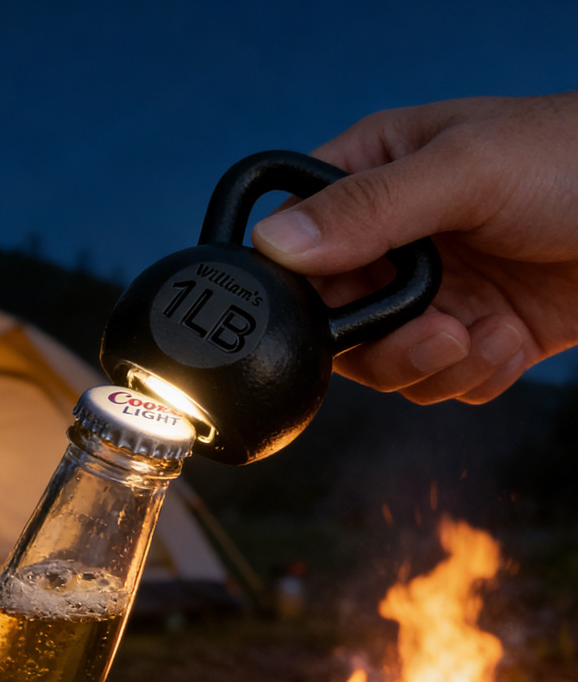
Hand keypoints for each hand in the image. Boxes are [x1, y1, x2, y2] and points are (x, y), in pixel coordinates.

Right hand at [252, 93, 577, 403]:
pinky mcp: (470, 335)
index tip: (336, 311)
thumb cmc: (575, 159)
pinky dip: (474, 374)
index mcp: (370, 180)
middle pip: (336, 324)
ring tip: (482, 331)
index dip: (301, 288)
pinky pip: (440, 381)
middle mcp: (391, 243)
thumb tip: (274, 244)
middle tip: (435, 331)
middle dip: (381, 345)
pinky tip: (510, 336)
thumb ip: (367, 208)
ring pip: (384, 365)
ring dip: (431, 365)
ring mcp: (431, 293)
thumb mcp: (465, 171)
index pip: (296, 244)